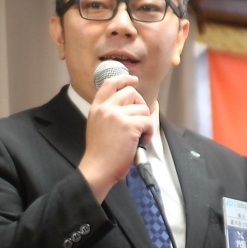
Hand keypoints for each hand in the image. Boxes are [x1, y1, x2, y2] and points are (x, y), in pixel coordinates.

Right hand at [78, 74, 153, 201]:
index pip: (109, 84)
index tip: (133, 79)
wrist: (97, 168)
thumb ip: (108, 114)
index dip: (123, 78)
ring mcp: (117, 116)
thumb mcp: (97, 126)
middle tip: (141, 119)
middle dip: (141, 104)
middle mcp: (106, 108)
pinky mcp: (129, 125)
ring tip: (140, 136)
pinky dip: (149, 132)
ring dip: (146, 122)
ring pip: (143, 109)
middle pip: (130, 92)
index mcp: (97, 108)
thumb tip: (128, 109)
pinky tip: (142, 141)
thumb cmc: (99, 154)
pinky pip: (148, 122)